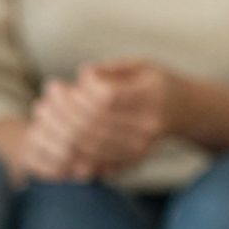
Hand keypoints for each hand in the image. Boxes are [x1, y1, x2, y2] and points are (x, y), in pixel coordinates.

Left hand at [25, 61, 186, 179]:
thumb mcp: (139, 64)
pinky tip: (52, 138)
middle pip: (91, 123)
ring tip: (44, 113)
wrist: (184, 110)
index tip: (71, 83)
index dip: (80, 90)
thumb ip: (109, 70)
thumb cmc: (153, 81)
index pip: (105, 97)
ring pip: (86, 146)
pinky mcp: (129, 163)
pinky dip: (66, 152)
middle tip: (45, 98)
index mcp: (150, 96)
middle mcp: (147, 126)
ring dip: (57, 130)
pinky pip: (91, 164)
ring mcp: (138, 148)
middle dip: (61, 110)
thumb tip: (81, 79)